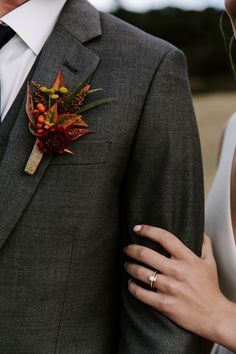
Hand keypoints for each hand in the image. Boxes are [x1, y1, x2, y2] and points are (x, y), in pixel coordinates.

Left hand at [124, 225, 231, 341]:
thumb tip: (199, 231)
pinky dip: (132, 287)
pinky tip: (130, 283)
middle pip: (146, 254)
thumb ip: (204, 244)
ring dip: (130, 267)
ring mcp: (170, 288)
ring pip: (140, 272)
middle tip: (127, 248)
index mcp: (187, 259)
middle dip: (131, 249)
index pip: (164, 237)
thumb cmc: (210, 289)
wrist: (214, 316)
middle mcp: (177, 271)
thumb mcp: (210, 263)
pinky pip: (141, 293)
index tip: (137, 228)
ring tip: (127, 265)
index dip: (148, 230)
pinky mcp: (164, 304)